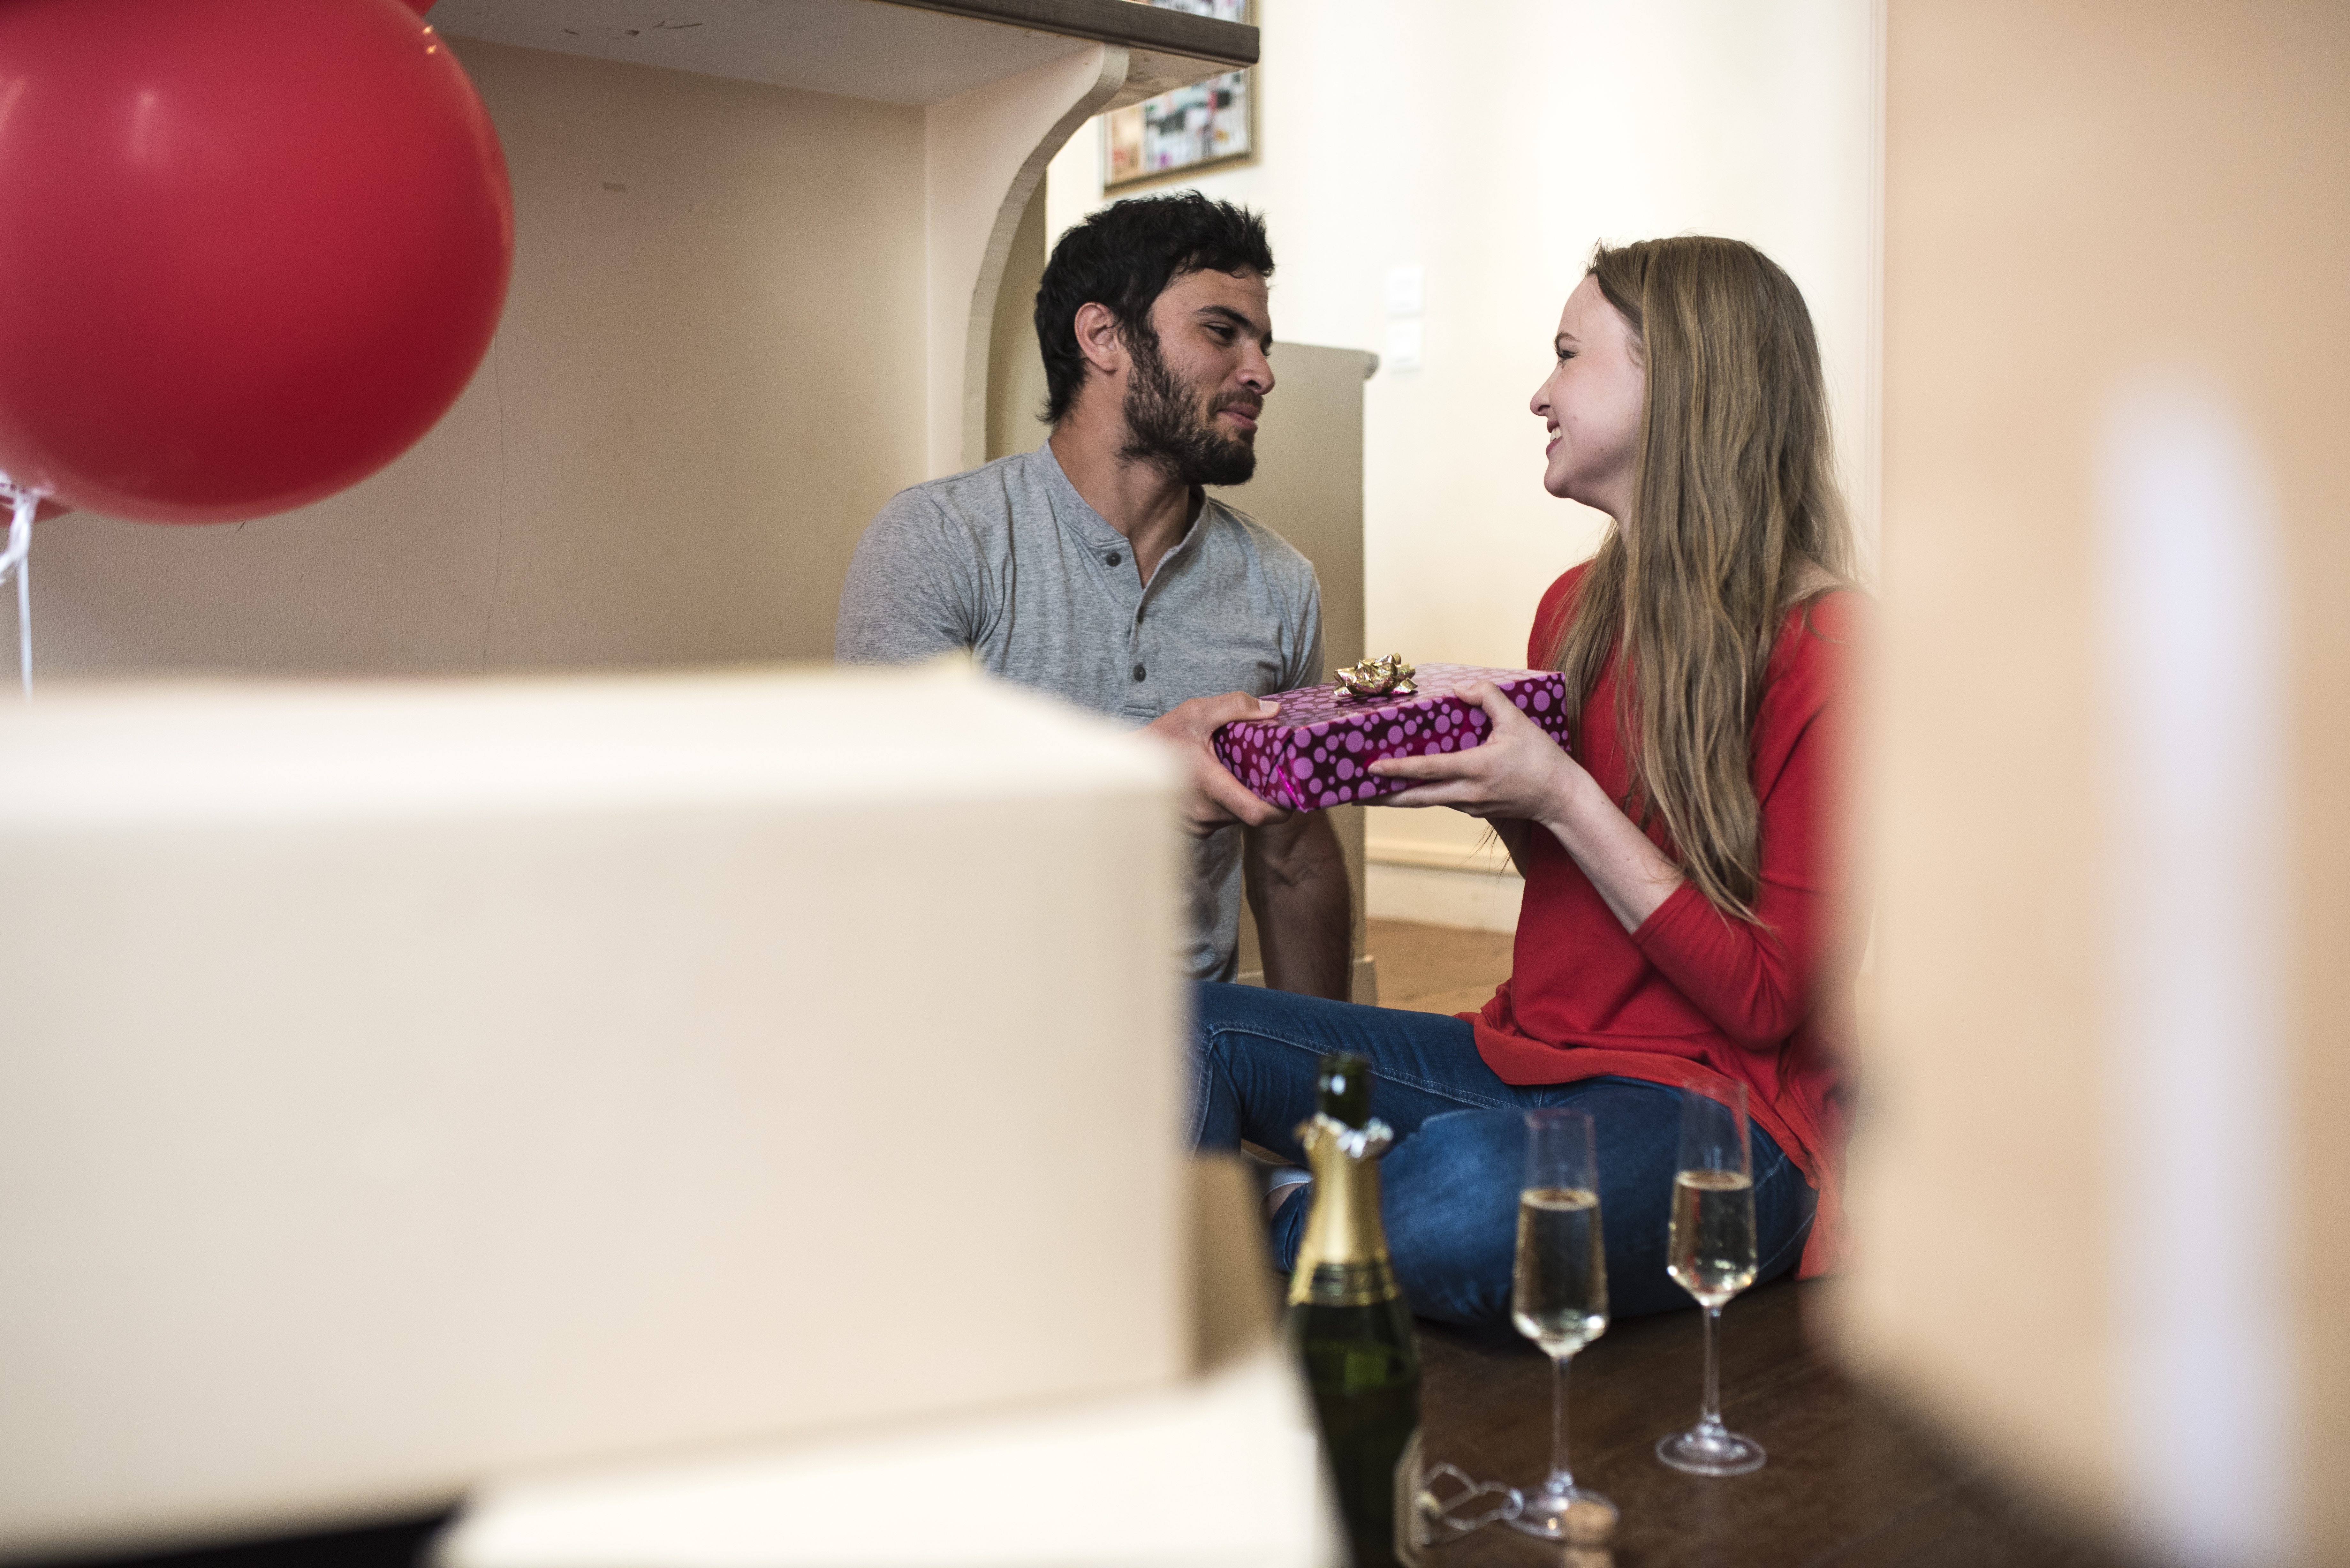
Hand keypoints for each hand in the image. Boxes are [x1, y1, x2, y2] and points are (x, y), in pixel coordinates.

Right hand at [1142, 690, 1293, 836]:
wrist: (1128, 762)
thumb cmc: (1162, 736)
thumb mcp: (1197, 712)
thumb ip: (1235, 707)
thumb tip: (1273, 711)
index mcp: (1209, 785)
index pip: (1257, 814)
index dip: (1281, 810)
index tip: (1291, 797)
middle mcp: (1204, 812)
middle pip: (1250, 813)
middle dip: (1261, 796)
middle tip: (1266, 773)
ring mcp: (1196, 824)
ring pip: (1235, 817)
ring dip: (1241, 800)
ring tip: (1236, 774)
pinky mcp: (1192, 829)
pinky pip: (1221, 821)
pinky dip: (1225, 805)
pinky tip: (1219, 783)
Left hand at [1368, 680, 1589, 825]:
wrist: (1562, 799)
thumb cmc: (1541, 760)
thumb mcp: (1518, 721)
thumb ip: (1488, 698)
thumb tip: (1461, 687)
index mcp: (1475, 769)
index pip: (1427, 769)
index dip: (1397, 769)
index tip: (1371, 768)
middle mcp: (1467, 793)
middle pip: (1415, 798)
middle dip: (1383, 796)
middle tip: (1354, 793)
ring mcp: (1469, 806)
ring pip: (1426, 802)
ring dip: (1399, 797)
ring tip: (1373, 792)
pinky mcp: (1475, 811)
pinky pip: (1441, 801)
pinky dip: (1423, 794)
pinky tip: (1411, 787)